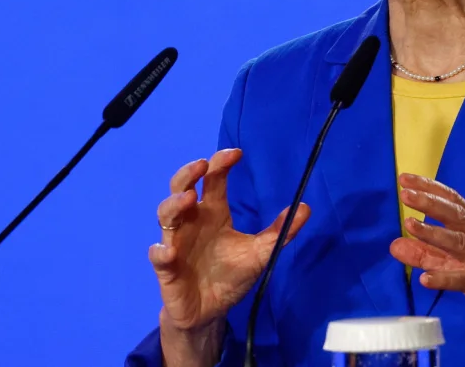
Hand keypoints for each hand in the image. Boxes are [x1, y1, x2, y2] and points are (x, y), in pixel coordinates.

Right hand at [150, 148, 311, 334]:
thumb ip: (279, 232)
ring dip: (174, 205)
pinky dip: (160, 251)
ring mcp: (176, 242)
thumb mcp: (259, 253)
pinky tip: (168, 250)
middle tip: (202, 165)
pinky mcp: (167, 268)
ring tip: (188, 199)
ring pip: (166, 215)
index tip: (236, 153)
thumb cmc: (230, 276)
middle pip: (181, 188)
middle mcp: (191, 221)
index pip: (212, 180)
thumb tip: (306, 208)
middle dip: (188, 174)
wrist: (210, 311)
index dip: (220, 163)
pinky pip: (158, 256)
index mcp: (213, 213)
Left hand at [389, 174, 464, 343]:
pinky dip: (446, 278)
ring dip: (434, 234)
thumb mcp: (460, 264)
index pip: (453, 201)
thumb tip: (395, 244)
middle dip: (430, 203)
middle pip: (456, 215)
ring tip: (409, 226)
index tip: (405, 179)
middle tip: (405, 194)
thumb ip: (428, 254)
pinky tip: (425, 279)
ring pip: (461, 243)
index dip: (430, 188)